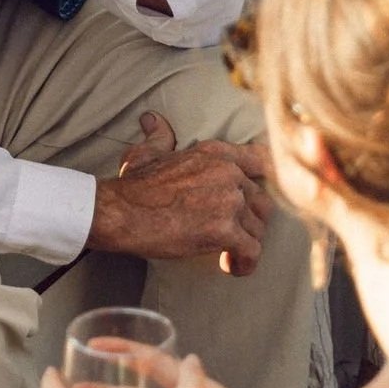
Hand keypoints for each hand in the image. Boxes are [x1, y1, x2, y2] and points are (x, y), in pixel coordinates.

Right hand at [89, 109, 270, 273]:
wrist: (120, 212)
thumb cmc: (132, 185)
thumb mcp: (147, 152)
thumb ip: (160, 136)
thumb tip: (152, 120)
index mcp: (215, 154)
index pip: (260, 159)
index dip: (267, 178)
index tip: (260, 197)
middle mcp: (229, 173)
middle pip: (262, 200)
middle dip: (251, 220)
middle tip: (235, 234)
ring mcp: (229, 201)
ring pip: (258, 228)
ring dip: (246, 243)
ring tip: (229, 253)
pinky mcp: (224, 230)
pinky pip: (252, 250)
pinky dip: (245, 262)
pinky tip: (232, 267)